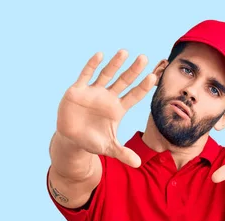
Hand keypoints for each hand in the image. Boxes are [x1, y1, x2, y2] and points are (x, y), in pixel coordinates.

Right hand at [56, 50, 156, 167]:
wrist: (71, 139)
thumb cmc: (92, 141)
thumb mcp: (109, 148)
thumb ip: (123, 153)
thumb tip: (138, 165)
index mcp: (118, 109)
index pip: (134, 95)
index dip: (143, 87)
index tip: (153, 77)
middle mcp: (108, 97)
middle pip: (124, 81)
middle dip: (133, 70)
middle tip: (144, 57)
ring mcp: (93, 92)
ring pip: (107, 74)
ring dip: (115, 63)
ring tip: (125, 52)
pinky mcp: (78, 90)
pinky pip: (86, 75)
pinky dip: (92, 65)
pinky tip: (100, 55)